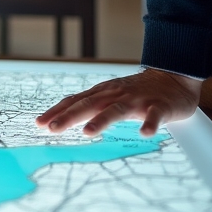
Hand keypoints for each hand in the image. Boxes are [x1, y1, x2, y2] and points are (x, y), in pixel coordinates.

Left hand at [35, 68, 201, 136]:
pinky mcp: (158, 106)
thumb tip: (61, 119)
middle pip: (88, 105)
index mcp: (102, 93)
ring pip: (116, 110)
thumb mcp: (109, 96)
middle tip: (52, 128)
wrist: (172, 78)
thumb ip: (89, 107)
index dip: (56, 111)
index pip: (74, 101)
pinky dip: (148, 123)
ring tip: (87, 132)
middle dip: (68, 116)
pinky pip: (153, 115)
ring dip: (101, 120)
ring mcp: (136, 99)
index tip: (39, 123)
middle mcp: (115, 94)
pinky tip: (144, 133)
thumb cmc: (135, 92)